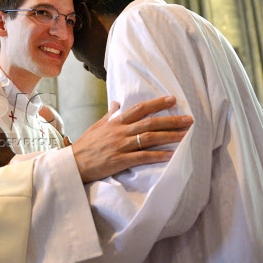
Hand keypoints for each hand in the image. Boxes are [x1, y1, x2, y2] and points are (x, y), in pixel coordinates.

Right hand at [72, 96, 192, 182]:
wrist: (73, 163)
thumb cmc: (85, 145)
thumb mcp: (96, 126)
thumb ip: (109, 115)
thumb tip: (116, 103)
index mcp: (115, 122)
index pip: (139, 109)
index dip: (157, 103)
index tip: (172, 100)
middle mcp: (120, 131)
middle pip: (149, 122)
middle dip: (171, 120)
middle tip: (189, 119)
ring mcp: (120, 146)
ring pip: (149, 138)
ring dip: (169, 136)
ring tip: (185, 134)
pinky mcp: (120, 160)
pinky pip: (143, 157)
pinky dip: (158, 155)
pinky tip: (171, 155)